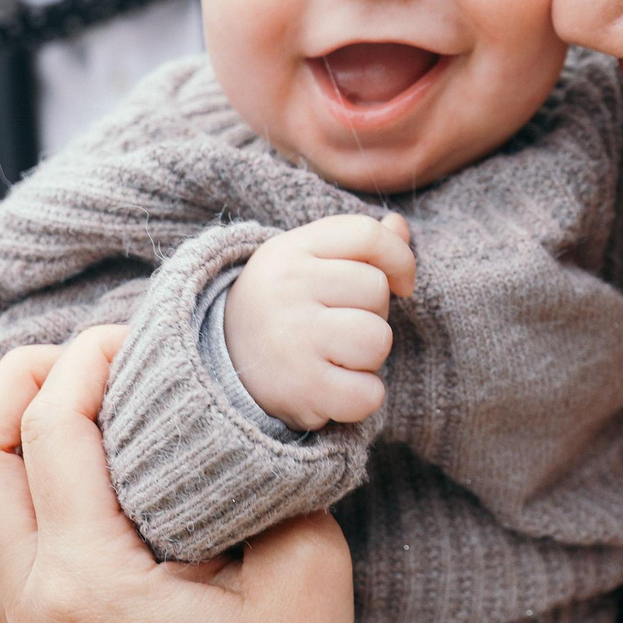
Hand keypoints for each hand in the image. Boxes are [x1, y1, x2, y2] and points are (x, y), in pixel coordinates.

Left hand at [0, 325, 384, 622]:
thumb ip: (272, 473)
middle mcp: (35, 599)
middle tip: (93, 358)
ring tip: (47, 403)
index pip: (51, 431)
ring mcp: (20, 618)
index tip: (139, 334)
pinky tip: (14, 465)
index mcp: (92, 581)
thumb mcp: (307, 561)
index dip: (88, 359)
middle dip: (23, 378)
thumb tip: (244, 398)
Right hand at [224, 215, 415, 431]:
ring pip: (378, 340)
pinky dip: (362, 397)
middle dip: (372, 314)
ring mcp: (292, 337)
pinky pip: (369, 393)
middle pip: (377, 291)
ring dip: (369, 357)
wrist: (221, 367)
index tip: (401, 284)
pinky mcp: (302, 387)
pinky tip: (334, 389)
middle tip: (337, 328)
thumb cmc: (281, 308)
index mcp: (290, 250)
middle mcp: (287, 287)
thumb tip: (399, 225)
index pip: (367, 235)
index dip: (400, 259)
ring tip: (336, 358)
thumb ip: (356, 244)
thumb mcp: (306, 262)